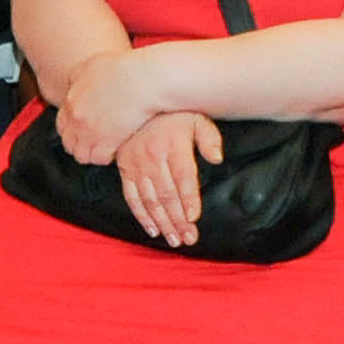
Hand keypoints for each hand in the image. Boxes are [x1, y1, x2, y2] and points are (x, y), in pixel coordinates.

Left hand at [50, 45, 164, 165]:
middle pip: (68, 141)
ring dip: (90, 152)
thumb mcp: (91, 64)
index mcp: (71, 99)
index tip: (82, 129)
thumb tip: (74, 86)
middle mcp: (77, 117)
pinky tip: (113, 150)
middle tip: (92, 141)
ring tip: (102, 149)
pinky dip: (104, 157)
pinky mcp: (106, 143)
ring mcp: (90, 132)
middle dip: (79, 143)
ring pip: (81, 154)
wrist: (144, 80)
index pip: (61, 124)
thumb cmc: (124, 69)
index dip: (72, 128)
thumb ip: (77, 77)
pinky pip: (97, 159)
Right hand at [108, 110, 225, 249]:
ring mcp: (137, 166)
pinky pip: (132, 197)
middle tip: (189, 238)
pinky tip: (153, 230)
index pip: (183, 177)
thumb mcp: (196, 118)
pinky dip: (142, 216)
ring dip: (164, 223)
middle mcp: (154, 159)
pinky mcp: (126, 171)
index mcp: (173, 146)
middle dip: (179, 220)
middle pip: (168, 195)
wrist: (136, 104)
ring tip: (175, 239)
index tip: (194, 217)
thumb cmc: (172, 115)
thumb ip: (209, 137)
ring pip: (151, 200)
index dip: (189, 198)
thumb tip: (217, 158)